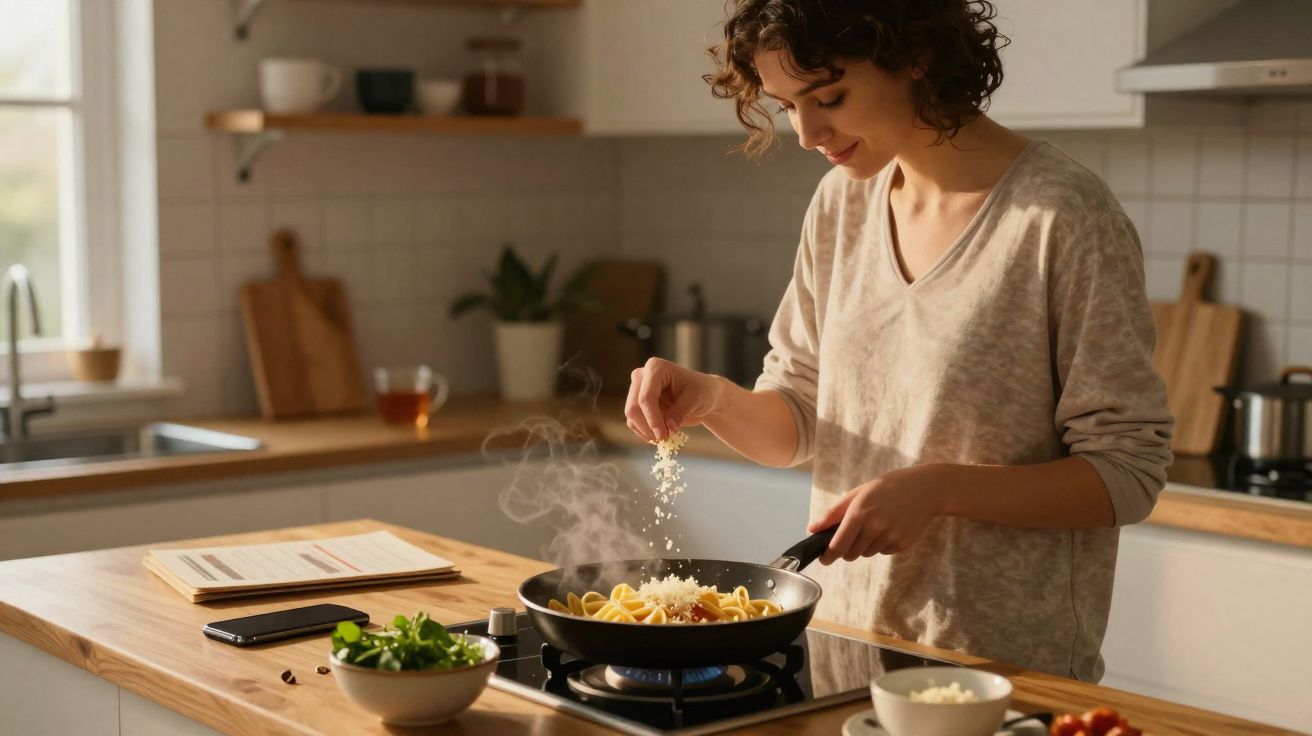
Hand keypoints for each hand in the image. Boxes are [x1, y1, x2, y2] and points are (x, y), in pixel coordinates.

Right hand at [625, 358, 725, 441]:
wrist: (702, 395)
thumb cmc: (701, 391)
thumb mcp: (696, 399)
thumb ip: (681, 411)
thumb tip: (668, 426)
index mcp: (656, 368)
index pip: (646, 397)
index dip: (652, 418)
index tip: (662, 436)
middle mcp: (641, 376)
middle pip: (634, 407)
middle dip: (648, 426)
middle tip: (663, 440)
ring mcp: (637, 389)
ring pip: (632, 416)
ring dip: (646, 431)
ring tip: (665, 438)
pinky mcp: (636, 403)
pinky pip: (634, 422)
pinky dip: (645, 432)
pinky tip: (659, 436)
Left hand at [807, 465, 948, 563]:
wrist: (926, 488)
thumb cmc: (888, 487)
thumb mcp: (858, 493)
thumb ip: (833, 513)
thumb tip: (811, 529)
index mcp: (860, 513)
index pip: (838, 545)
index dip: (828, 556)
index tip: (824, 559)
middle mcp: (875, 527)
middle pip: (851, 554)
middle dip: (847, 548)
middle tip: (854, 533)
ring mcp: (891, 537)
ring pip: (867, 554)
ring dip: (865, 545)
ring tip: (876, 524)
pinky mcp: (903, 544)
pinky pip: (884, 552)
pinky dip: (882, 544)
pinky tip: (890, 526)